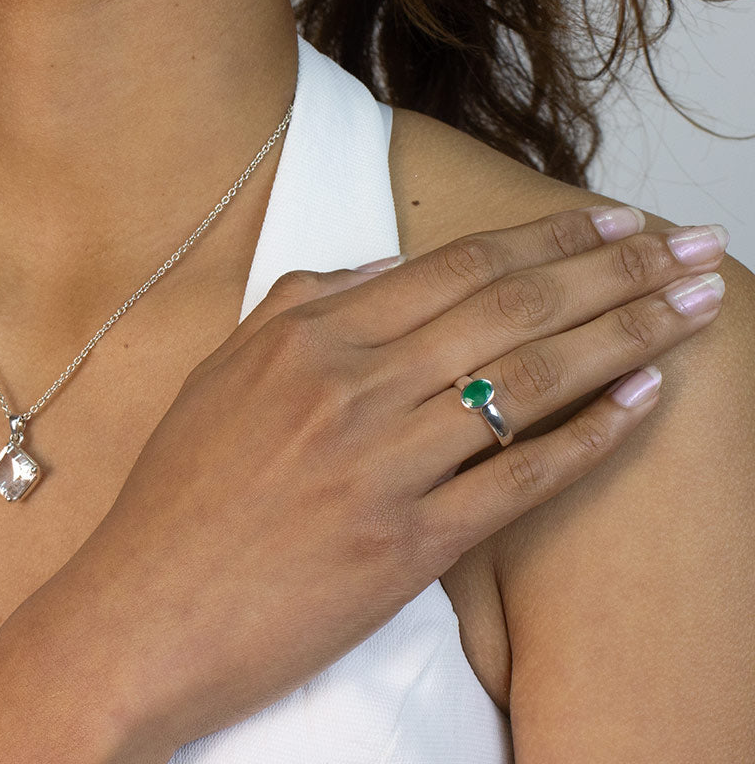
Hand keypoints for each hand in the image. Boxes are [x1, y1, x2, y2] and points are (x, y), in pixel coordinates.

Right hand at [38, 207, 727, 758]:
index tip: (613, 223)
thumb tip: (384, 266)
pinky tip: (642, 403)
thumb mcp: (222, 371)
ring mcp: (383, 465)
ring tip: (693, 308)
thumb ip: (300, 304)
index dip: (548, 239)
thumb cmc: (178, 492)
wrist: (142, 612)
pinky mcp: (406, 547)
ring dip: (627, 338)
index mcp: (308, 335)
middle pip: (513, 310)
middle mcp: (352, 385)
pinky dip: (590, 440)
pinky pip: (519, 483)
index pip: (457, 267)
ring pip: (532, 383)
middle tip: (688, 248)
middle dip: (616, 272)